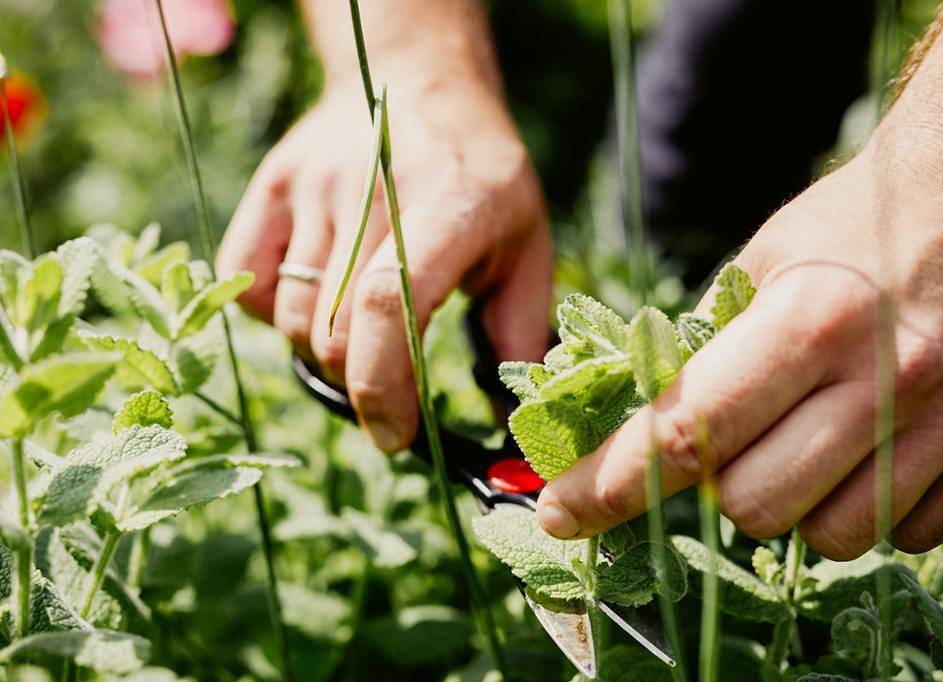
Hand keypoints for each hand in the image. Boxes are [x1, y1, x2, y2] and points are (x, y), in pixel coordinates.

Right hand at [217, 76, 551, 452]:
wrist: (418, 81)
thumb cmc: (482, 175)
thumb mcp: (527, 243)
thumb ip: (520, 328)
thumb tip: (509, 416)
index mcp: (450, 207)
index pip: (388, 308)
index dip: (383, 387)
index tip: (394, 436)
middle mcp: (373, 191)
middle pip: (334, 331)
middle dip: (360, 386)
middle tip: (389, 390)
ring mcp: (314, 185)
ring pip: (293, 318)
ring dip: (324, 356)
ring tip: (361, 340)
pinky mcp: (272, 185)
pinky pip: (248, 282)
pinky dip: (277, 316)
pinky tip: (319, 301)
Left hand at [535, 119, 942, 557]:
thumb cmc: (857, 223)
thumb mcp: (764, 258)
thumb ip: (703, 344)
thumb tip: (634, 428)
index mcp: (812, 316)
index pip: (684, 431)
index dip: (609, 486)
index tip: (561, 514)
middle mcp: (890, 373)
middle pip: (752, 506)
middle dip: (718, 491)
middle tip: (732, 445)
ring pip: (829, 537)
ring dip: (795, 506)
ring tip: (811, 442)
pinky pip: (907, 536)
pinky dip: (870, 511)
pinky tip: (875, 452)